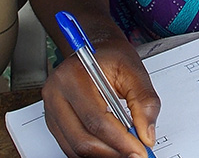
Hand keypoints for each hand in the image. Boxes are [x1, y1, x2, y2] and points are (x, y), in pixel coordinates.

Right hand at [42, 39, 160, 156]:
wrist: (93, 50)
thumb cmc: (110, 57)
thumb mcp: (134, 70)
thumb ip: (145, 101)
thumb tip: (146, 134)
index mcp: (73, 76)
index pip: (96, 119)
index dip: (120, 140)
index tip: (140, 149)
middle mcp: (56, 93)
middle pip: (82, 138)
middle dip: (113, 152)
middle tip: (136, 154)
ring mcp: (51, 109)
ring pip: (75, 147)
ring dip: (103, 155)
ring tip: (125, 152)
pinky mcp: (54, 121)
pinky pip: (71, 146)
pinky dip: (93, 152)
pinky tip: (111, 149)